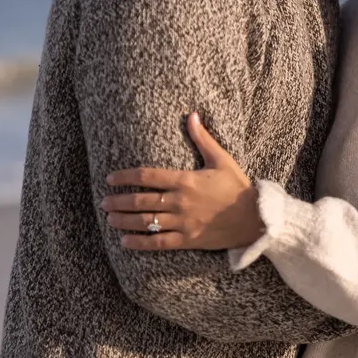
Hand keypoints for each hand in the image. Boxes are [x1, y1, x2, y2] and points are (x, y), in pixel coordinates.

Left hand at [101, 114, 263, 250]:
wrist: (253, 218)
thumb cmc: (236, 187)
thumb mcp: (220, 159)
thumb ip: (202, 138)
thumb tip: (192, 114)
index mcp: (185, 180)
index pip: (147, 176)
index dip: (126, 177)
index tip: (111, 178)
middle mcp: (180, 202)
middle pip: (141, 201)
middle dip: (119, 201)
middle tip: (103, 201)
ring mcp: (182, 222)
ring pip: (146, 222)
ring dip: (124, 220)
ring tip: (109, 218)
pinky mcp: (187, 239)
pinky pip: (158, 243)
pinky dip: (139, 242)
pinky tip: (125, 241)